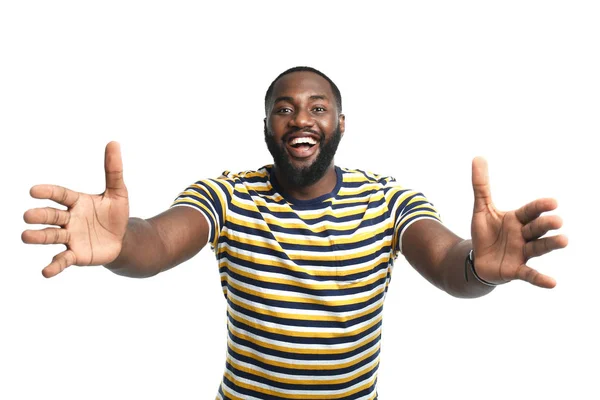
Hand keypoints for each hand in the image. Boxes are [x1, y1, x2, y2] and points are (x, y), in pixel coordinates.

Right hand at [22, 142, 129, 277]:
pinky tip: (45, 272)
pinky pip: (62, 260)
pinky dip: (54, 266)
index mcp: (77, 202)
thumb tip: (114, 143)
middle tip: (27, 215)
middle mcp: (69, 219)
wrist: (123, 239)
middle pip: (52, 216)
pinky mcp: (76, 255)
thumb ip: (113, 170)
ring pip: (52, 236)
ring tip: (25, 236)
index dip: (48, 192)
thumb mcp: (118, 192)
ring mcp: (70, 237)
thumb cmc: (115, 213)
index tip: (34, 191)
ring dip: (39, 237)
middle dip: (40, 215)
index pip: (60, 195)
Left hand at [470, 157, 567, 287]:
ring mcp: (521, 254)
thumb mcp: (481, 208)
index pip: (530, 211)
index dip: (539, 207)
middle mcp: (523, 236)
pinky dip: (540, 279)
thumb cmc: (485, 233)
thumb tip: (478, 157)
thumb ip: (481, 185)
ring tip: (564, 240)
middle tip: (558, 220)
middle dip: (546, 224)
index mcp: (517, 219)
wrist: (478, 259)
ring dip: (550, 245)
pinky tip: (553, 283)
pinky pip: (530, 275)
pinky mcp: (516, 270)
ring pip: (538, 248)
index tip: (552, 202)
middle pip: (536, 228)